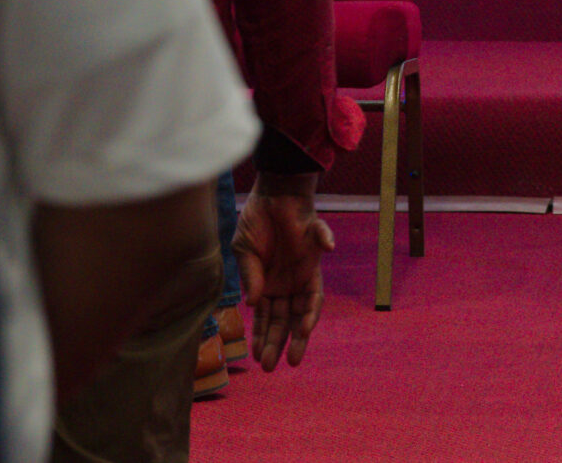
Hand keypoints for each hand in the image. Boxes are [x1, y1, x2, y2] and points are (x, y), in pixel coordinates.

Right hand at [234, 177, 332, 370]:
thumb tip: (252, 304)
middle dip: (278, 343)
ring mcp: (301, 276)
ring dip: (299, 333)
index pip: (265, 318)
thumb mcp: (244, 252)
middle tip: (274, 366)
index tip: (257, 357)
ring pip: (303, 312)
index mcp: (267, 285)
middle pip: (284, 320)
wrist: (274, 195)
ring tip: (294, 355)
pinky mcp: (315, 264)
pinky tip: (307, 323)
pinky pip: (317, 287)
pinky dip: (313, 305)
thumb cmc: (256, 223)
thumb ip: (250, 276)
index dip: (261, 337)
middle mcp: (286, 285)